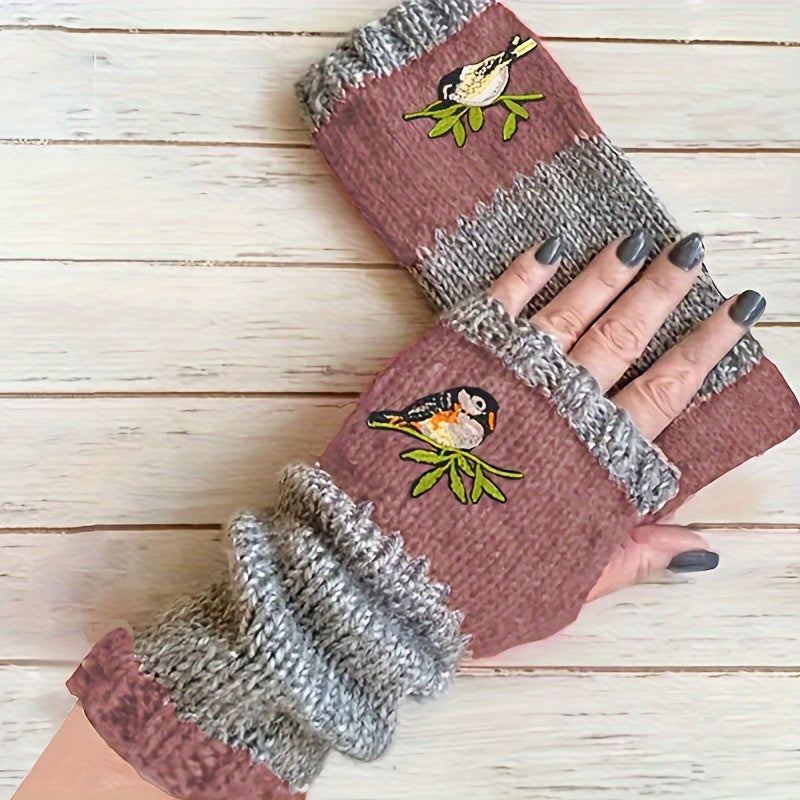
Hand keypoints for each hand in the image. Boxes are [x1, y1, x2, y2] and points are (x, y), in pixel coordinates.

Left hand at [489, 231, 764, 600]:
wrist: (386, 569)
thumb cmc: (477, 585)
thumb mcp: (569, 583)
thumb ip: (635, 555)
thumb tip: (703, 549)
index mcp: (594, 462)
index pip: (666, 390)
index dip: (706, 348)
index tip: (738, 307)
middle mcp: (557, 411)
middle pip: (623, 338)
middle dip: (663, 290)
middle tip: (692, 249)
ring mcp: (504, 381)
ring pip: (569, 316)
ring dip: (605, 273)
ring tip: (638, 239)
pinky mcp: (452, 364)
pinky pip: (497, 308)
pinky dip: (525, 275)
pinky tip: (552, 247)